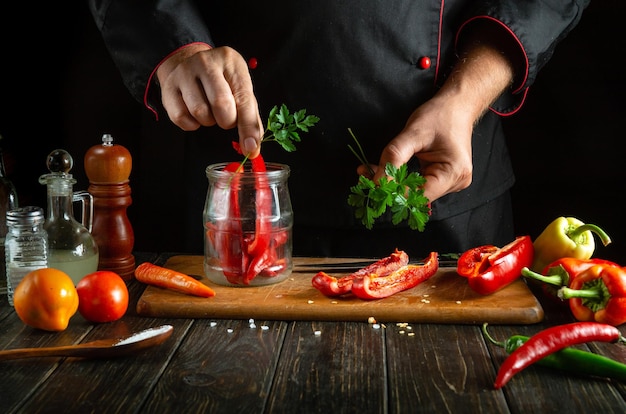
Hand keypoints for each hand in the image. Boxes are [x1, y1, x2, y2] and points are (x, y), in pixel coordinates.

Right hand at [156, 45, 263, 156]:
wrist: (186, 61)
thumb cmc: (220, 80)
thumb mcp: (240, 88)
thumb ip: (249, 116)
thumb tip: (252, 145)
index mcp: (231, 61)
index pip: (244, 99)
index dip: (248, 127)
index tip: (251, 147)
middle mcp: (206, 63)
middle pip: (221, 104)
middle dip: (227, 121)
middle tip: (226, 117)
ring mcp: (184, 73)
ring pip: (199, 111)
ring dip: (208, 121)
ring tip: (210, 111)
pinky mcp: (168, 87)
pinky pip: (180, 117)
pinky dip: (191, 124)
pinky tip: (195, 114)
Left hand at [360, 36, 516, 202]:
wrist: (457, 106)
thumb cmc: (439, 115)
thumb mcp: (413, 133)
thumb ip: (394, 157)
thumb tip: (377, 182)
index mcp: (453, 173)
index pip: (418, 195)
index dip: (394, 192)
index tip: (370, 183)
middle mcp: (456, 182)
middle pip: (416, 196)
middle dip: (390, 186)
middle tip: (365, 174)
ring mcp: (451, 183)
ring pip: (415, 192)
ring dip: (393, 183)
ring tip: (370, 171)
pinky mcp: (444, 179)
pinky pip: (418, 185)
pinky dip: (401, 179)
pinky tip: (386, 170)